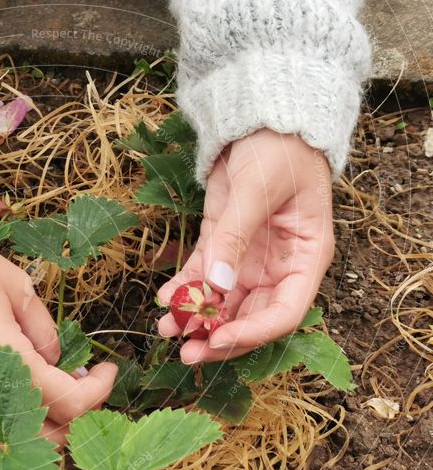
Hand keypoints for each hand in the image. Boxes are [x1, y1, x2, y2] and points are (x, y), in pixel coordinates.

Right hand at [0, 206, 116, 443]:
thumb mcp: (13, 284)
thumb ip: (43, 330)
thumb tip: (54, 361)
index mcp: (2, 362)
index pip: (70, 404)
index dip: (100, 391)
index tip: (109, 369)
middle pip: (41, 439)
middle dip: (73, 416)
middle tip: (82, 381)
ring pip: (5, 442)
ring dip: (36, 425)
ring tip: (46, 385)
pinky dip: (0, 420)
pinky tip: (6, 385)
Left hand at [157, 129, 334, 362]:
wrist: (260, 116)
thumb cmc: (278, 147)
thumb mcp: (258, 189)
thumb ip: (236, 237)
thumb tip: (218, 285)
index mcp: (305, 258)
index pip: (285, 311)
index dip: (252, 333)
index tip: (218, 340)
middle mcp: (278, 267)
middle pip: (250, 316)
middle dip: (218, 337)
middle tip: (185, 353)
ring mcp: (248, 258)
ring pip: (222, 302)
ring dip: (195, 319)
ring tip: (164, 329)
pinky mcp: (220, 244)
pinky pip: (201, 275)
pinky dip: (183, 289)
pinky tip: (163, 298)